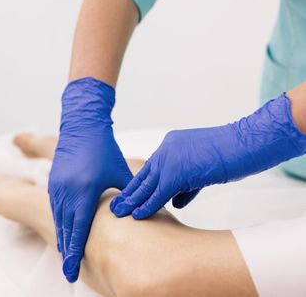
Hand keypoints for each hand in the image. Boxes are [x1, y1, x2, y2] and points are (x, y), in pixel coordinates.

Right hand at [49, 77, 132, 282]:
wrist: (82, 125)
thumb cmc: (104, 148)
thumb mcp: (120, 172)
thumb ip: (129, 195)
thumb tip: (139, 215)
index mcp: (85, 190)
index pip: (78, 229)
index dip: (75, 253)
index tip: (72, 271)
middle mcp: (67, 191)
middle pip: (65, 229)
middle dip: (68, 252)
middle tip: (70, 272)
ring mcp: (57, 186)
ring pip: (58, 220)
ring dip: (63, 238)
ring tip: (68, 255)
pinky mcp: (54, 181)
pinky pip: (56, 208)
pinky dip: (60, 222)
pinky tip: (64, 231)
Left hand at [111, 93, 305, 219]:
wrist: (245, 144)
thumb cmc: (232, 154)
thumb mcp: (204, 169)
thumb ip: (187, 185)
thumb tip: (175, 201)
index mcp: (171, 145)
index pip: (151, 169)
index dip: (139, 184)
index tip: (128, 195)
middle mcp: (166, 149)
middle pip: (144, 176)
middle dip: (129, 192)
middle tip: (115, 205)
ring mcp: (170, 159)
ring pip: (147, 185)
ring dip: (132, 201)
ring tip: (119, 213)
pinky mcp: (178, 172)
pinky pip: (159, 193)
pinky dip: (148, 205)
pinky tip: (138, 215)